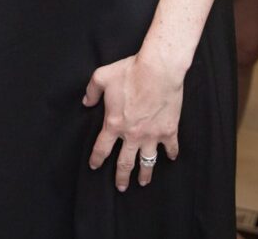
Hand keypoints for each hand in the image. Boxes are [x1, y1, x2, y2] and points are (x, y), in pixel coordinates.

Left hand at [83, 52, 182, 190]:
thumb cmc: (129, 72)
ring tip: (143, 183)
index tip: (94, 166)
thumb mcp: (102, 76)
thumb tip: (86, 102)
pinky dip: (171, 154)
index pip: (102, 148)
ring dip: (145, 174)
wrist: (158, 70)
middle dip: (121, 177)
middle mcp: (132, 135)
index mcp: (114, 124)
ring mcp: (152, 135)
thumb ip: (91, 91)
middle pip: (125, 163)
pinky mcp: (169, 131)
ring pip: (147, 162)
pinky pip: (171, 148)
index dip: (97, 159)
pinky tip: (170, 158)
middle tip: (120, 187)